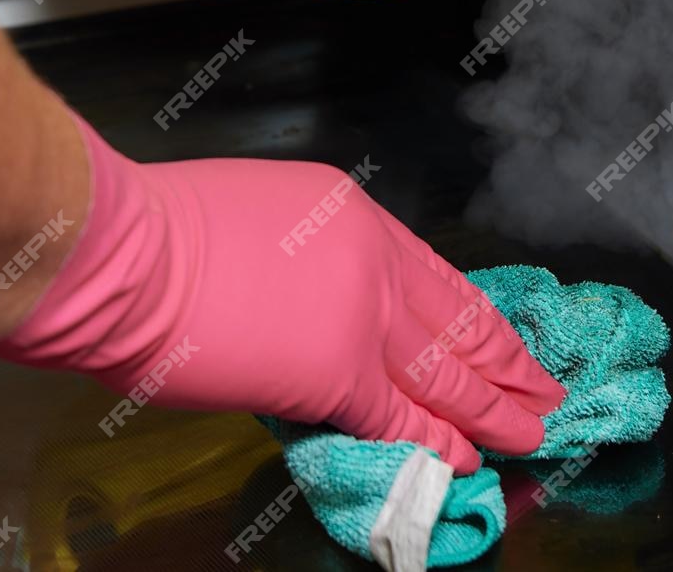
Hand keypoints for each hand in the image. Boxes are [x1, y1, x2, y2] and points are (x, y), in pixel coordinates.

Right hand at [0, 116, 564, 470]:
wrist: (127, 255)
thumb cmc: (159, 232)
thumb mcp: (254, 214)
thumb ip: (303, 259)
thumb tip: (313, 309)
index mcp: (349, 213)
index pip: (434, 274)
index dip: (477, 316)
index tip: (507, 340)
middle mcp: (371, 258)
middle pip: (457, 321)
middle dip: (506, 364)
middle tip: (545, 393)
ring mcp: (360, 314)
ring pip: (445, 371)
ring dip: (492, 408)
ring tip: (529, 432)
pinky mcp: (336, 372)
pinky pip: (400, 414)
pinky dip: (436, 440)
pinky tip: (464, 459)